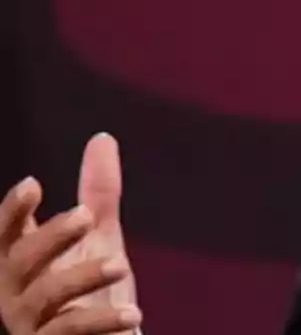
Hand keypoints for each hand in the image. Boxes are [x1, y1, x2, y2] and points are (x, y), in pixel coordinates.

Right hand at [0, 134, 141, 333]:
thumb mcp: (98, 238)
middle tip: (86, 216)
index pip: (5, 233)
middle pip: (19, 261)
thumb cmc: (94, 291)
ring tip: (121, 263)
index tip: (34, 184)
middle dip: (50, 236)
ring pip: (42, 298)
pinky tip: (134, 314)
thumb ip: (97, 195)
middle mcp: (14, 294)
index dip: (12, 211)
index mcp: (21, 262)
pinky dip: (100, 322)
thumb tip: (102, 138)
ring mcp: (29, 324)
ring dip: (82, 276)